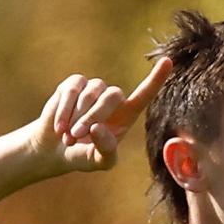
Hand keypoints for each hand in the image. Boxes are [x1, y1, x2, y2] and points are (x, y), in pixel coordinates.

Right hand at [30, 57, 171, 171]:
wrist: (55, 150)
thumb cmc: (83, 156)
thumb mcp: (98, 162)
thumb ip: (105, 150)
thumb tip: (97, 128)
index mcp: (127, 116)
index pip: (144, 95)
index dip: (157, 79)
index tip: (169, 61)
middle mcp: (113, 98)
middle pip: (112, 96)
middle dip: (93, 116)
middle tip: (77, 136)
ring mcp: (94, 89)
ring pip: (90, 93)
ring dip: (76, 117)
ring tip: (68, 136)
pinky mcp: (74, 84)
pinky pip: (71, 90)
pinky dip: (63, 110)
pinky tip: (58, 127)